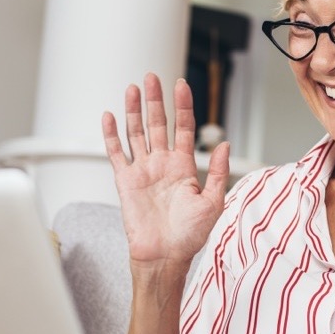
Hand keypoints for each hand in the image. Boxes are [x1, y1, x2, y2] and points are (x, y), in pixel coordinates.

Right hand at [102, 74, 230, 268]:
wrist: (165, 256)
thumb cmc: (190, 235)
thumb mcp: (213, 202)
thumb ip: (216, 172)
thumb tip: (225, 144)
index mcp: (183, 166)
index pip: (183, 127)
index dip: (183, 105)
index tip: (181, 84)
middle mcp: (162, 164)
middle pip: (158, 123)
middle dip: (156, 100)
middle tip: (152, 77)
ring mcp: (143, 170)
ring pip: (136, 133)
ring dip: (133, 110)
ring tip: (132, 88)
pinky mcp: (125, 181)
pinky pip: (116, 153)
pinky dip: (111, 135)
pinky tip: (109, 116)